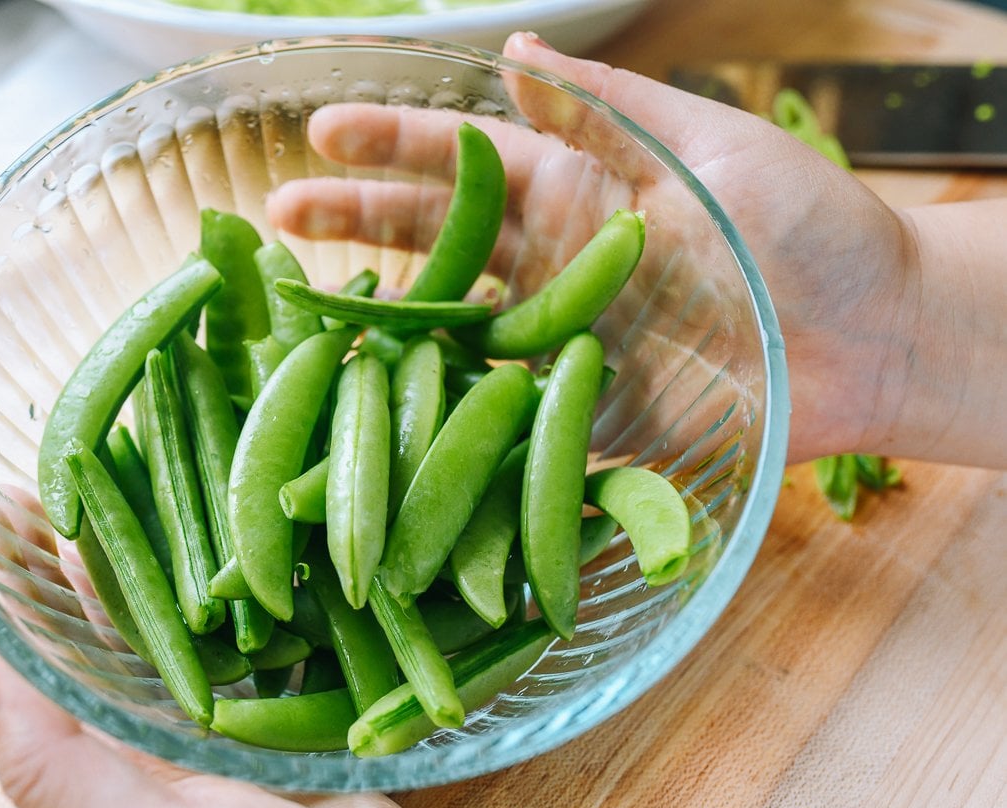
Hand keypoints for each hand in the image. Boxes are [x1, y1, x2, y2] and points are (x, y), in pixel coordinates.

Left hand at [0, 488, 457, 807]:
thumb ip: (52, 770)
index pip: (23, 668)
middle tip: (71, 468)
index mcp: (100, 778)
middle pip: (97, 633)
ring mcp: (230, 735)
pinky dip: (244, 588)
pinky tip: (243, 534)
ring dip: (155, 559)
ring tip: (146, 478)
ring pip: (178, 627)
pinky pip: (261, 641)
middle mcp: (154, 749)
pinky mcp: (298, 725)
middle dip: (73, 555)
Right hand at [267, 32, 943, 465]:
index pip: (464, 164)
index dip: (392, 148)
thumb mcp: (712, 146)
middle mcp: (553, 267)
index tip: (320, 133)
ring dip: (380, 321)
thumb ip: (613, 107)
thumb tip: (518, 49)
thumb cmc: (811, 230)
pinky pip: (497, 416)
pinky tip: (381, 413)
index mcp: (579, 193)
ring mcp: (559, 345)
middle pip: (435, 242)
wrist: (874, 341)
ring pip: (450, 329)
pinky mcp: (579, 417)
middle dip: (355, 223)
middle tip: (275, 216)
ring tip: (303, 312)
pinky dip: (440, 415)